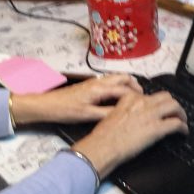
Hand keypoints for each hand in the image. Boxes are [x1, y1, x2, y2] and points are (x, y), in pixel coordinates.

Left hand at [9, 73, 142, 124]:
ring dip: (126, 84)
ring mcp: (93, 82)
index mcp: (99, 89)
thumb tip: (123, 115)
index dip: (137, 96)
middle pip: (122, 78)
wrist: (47, 105)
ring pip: (115, 78)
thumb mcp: (87, 115)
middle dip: (134, 85)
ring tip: (133, 96)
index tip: (147, 103)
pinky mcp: (89, 85)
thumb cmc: (65, 110)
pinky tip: (118, 97)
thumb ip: (106, 114)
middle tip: (142, 97)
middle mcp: (98, 82)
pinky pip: (109, 82)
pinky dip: (118, 86)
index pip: (124, 90)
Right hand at [72, 91, 187, 177]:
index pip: (150, 95)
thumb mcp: (113, 114)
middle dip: (173, 105)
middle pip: (166, 97)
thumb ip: (126, 110)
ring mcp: (150, 114)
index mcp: (130, 98)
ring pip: (174, 106)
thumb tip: (135, 116)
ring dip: (181, 113)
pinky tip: (183, 132)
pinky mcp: (157, 128)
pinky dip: (183, 128)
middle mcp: (142, 103)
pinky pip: (176, 124)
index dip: (157, 103)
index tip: (159, 108)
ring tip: (182, 120)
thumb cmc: (104, 136)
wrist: (103, 146)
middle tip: (175, 113)